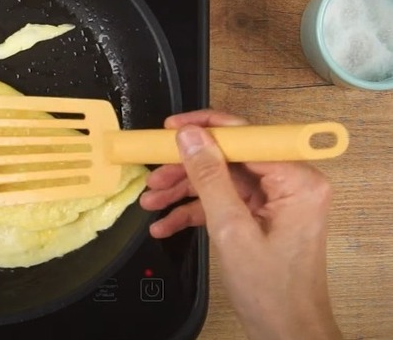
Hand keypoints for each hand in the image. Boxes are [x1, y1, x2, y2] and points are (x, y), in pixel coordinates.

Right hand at [140, 110, 342, 339]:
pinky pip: (222, 201)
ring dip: (184, 190)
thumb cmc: (273, 291)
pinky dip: (194, 211)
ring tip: (151, 200)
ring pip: (220, 179)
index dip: (205, 129)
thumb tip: (190, 137)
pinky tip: (166, 224)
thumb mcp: (231, 230)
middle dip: (187, 168)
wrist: (285, 332)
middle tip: (154, 173)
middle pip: (228, 157)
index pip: (246, 137)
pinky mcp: (261, 215)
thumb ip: (209, 178)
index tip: (170, 130)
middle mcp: (290, 183)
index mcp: (296, 181)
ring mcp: (275, 200)